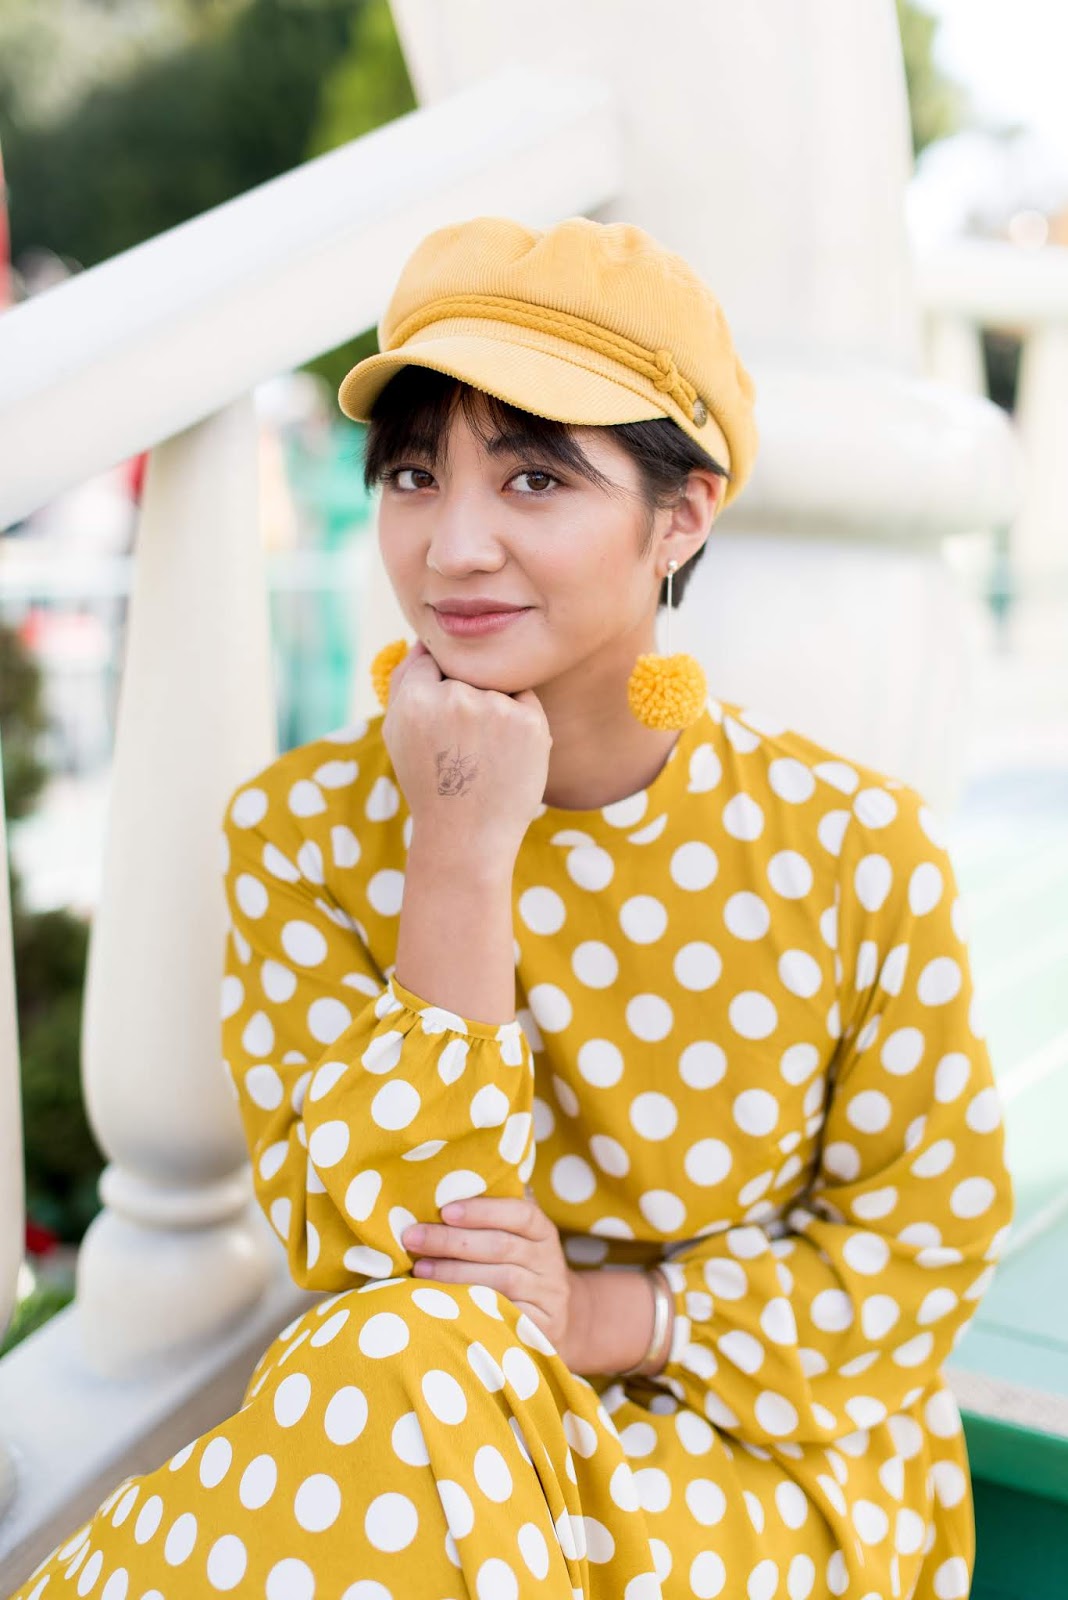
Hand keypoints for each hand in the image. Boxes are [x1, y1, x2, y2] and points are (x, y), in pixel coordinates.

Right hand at [383, 639, 552, 857]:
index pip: (430, 659)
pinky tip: (504, 754)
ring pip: (496, 683)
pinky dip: (517, 720)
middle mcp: (456, 699)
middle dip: (463, 697)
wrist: (466, 836)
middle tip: (459, 745)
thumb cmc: (429, 782)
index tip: (439, 718)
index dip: (435, 687)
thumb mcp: (397, 732)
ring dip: (492, 706)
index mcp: (416, 699)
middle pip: (465, 670)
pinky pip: (523, 699)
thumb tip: (424, 638)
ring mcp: (497, 709)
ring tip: (481, 754)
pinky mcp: (530, 722)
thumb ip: (405, 679)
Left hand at [400, 1195, 590, 1371]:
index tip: (445, 1210)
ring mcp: (546, 1297)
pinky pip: (504, 1316)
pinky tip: (443, 1301)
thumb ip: (491, 1218)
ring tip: (419, 1268)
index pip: (521, 1214)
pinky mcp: (541, 1330)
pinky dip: (472, 1306)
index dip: (483, 1210)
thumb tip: (445, 1192)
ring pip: (500, 1281)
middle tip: (413, 1237)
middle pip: (501, 1247)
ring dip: (454, 1273)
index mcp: (543, 1232)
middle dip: (452, 1241)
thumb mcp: (514, 1239)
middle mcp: (549, 1262)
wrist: (553, 1319)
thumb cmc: (516, 1267)